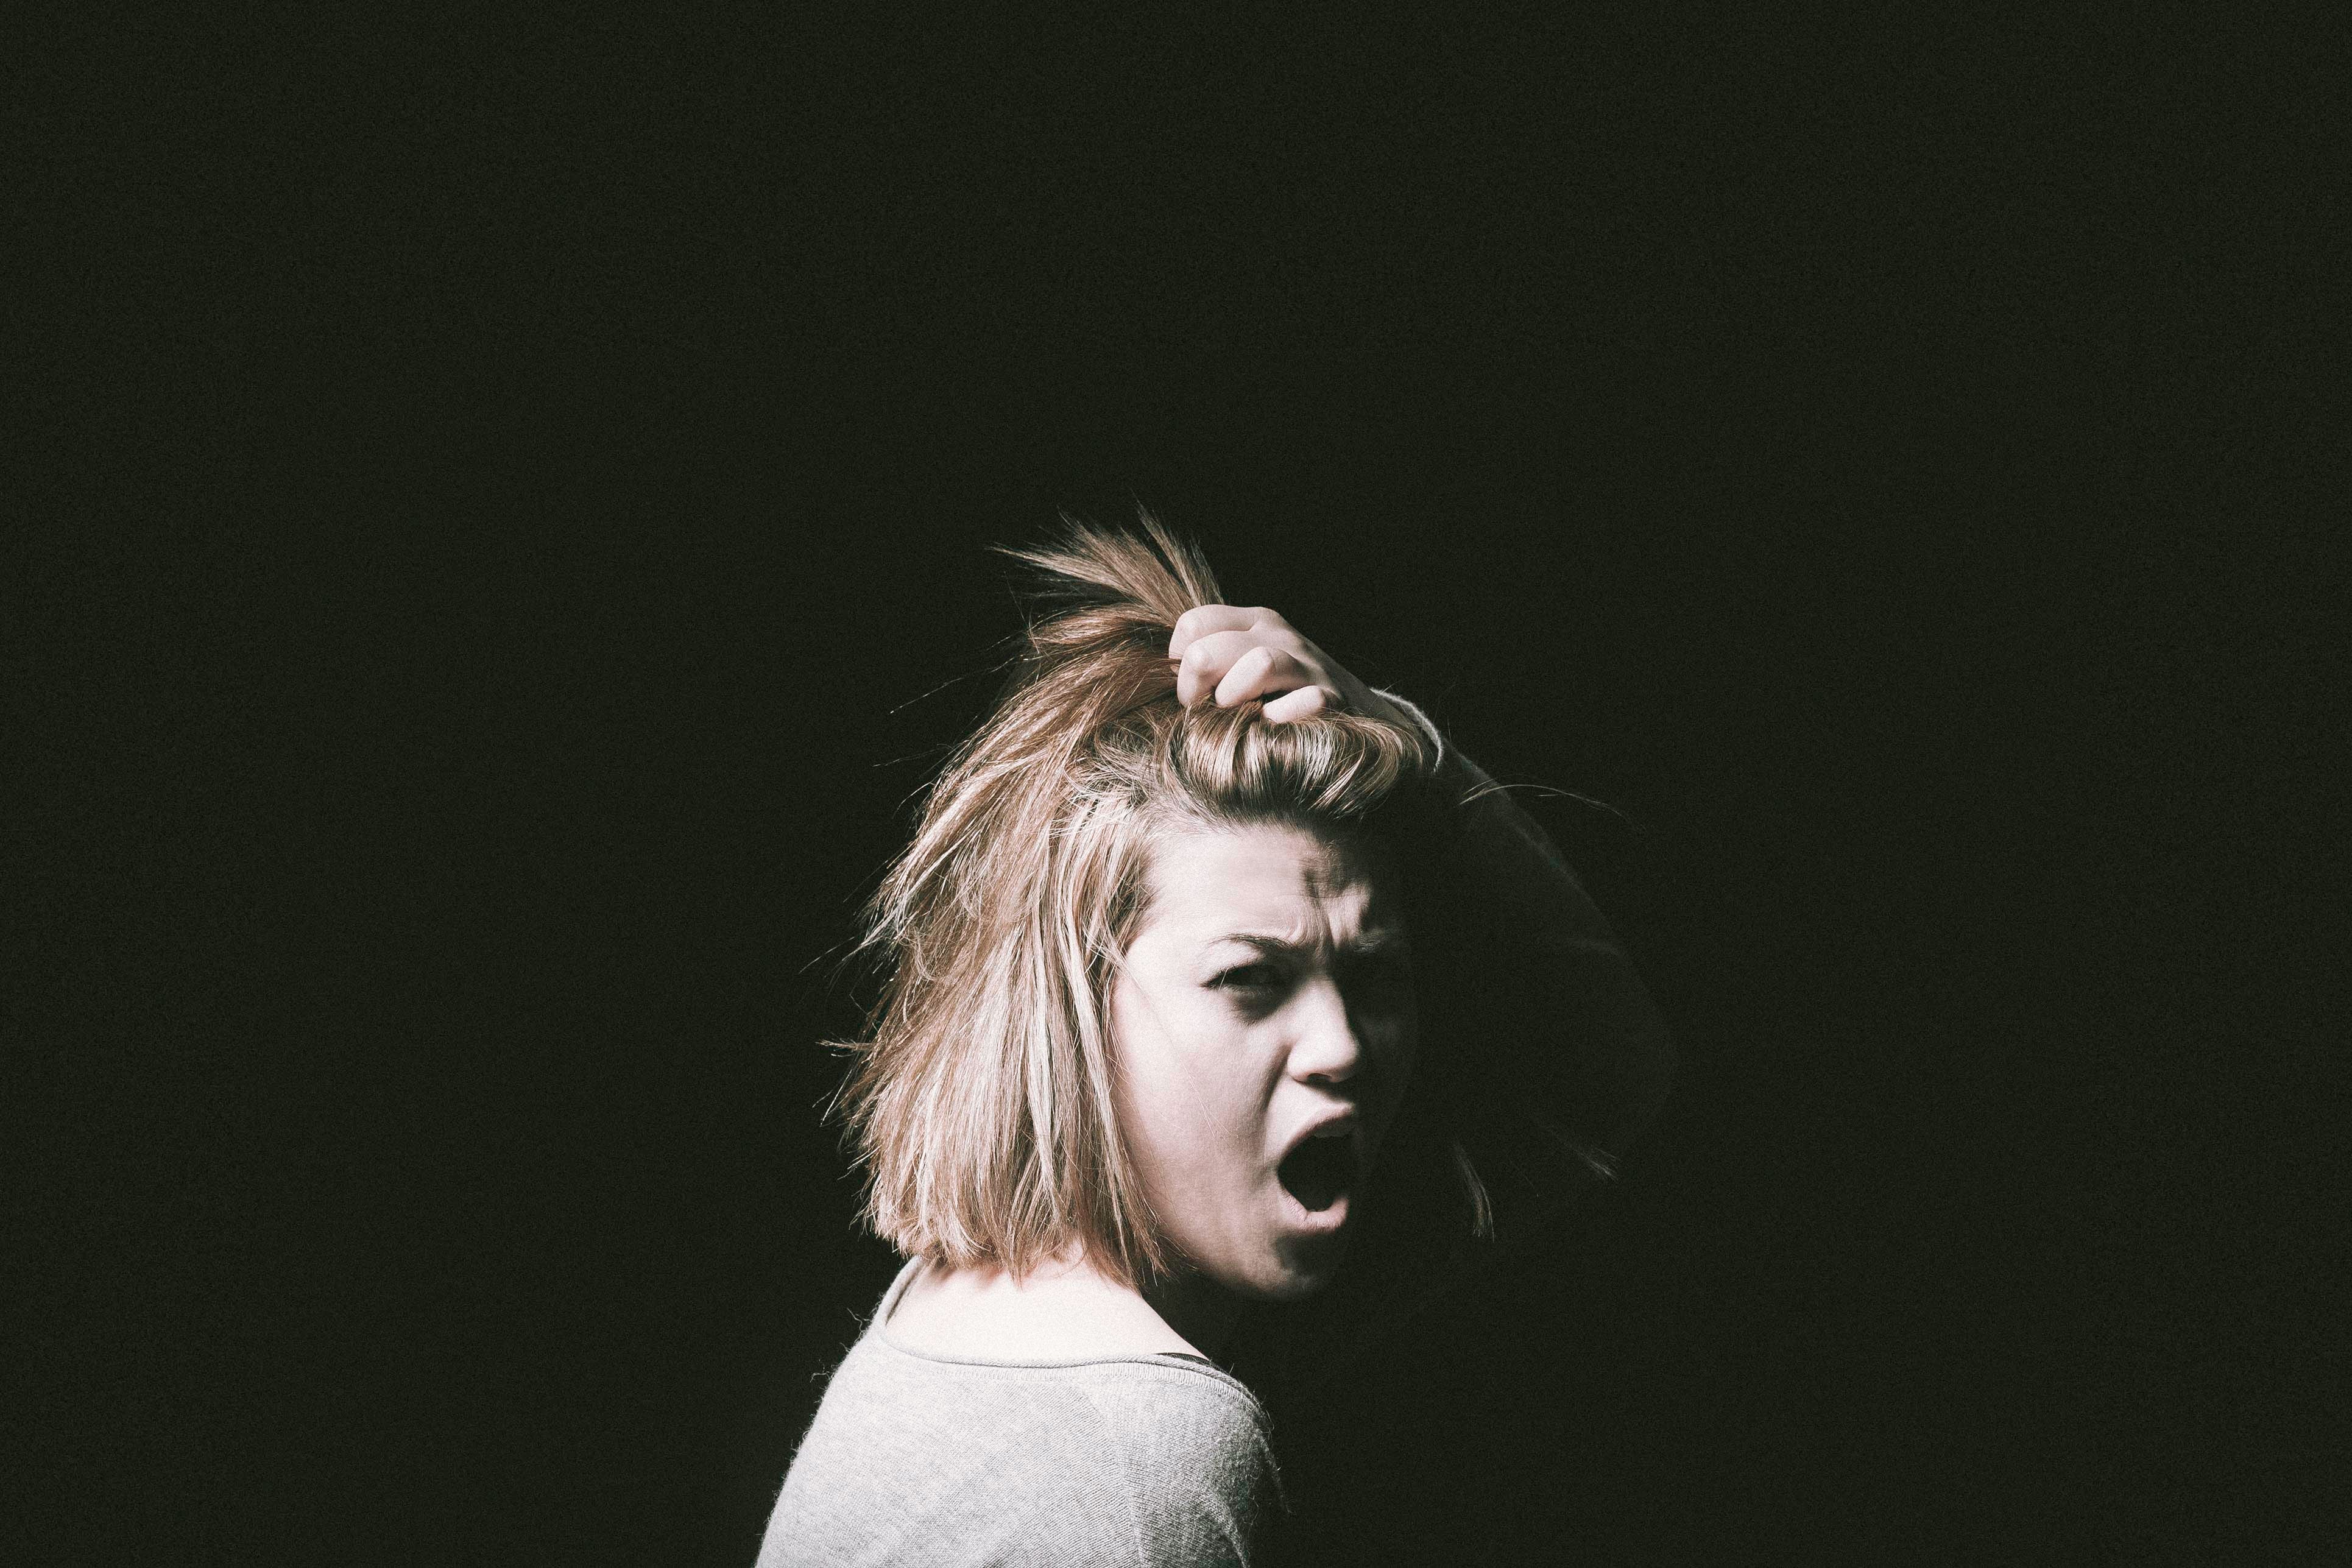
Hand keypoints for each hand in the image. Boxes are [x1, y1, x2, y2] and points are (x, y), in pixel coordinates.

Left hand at [1168, 605, 1406, 726]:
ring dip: (1237, 699)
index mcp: (1255, 622)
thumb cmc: (1285, 696)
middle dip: (1194, 690)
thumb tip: (1159, 678)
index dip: (1180, 663)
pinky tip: (1275, 731)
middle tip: (1204, 712)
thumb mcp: (1248, 665)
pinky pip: (1301, 705)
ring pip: (1259, 664)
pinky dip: (1280, 723)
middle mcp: (1279, 636)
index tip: (1194, 689)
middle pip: (1208, 650)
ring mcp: (1308, 666)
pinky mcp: (1331, 700)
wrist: (1360, 715)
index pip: (1193, 625)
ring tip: (1240, 717)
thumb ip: (1212, 661)